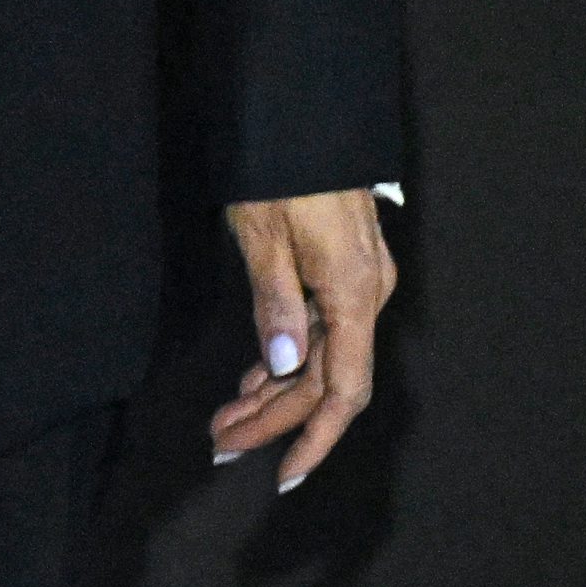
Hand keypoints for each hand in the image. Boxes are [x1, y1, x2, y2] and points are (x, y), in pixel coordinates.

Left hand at [209, 188, 396, 493]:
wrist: (303, 110)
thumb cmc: (280, 168)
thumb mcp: (264, 234)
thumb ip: (275, 303)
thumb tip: (283, 366)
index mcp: (354, 294)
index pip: (342, 391)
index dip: (313, 438)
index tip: (283, 477)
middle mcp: (366, 294)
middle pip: (325, 381)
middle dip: (273, 420)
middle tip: (219, 447)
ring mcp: (358, 281)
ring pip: (320, 357)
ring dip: (273, 393)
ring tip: (225, 423)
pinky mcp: (343, 268)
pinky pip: (320, 331)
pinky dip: (284, 358)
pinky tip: (254, 378)